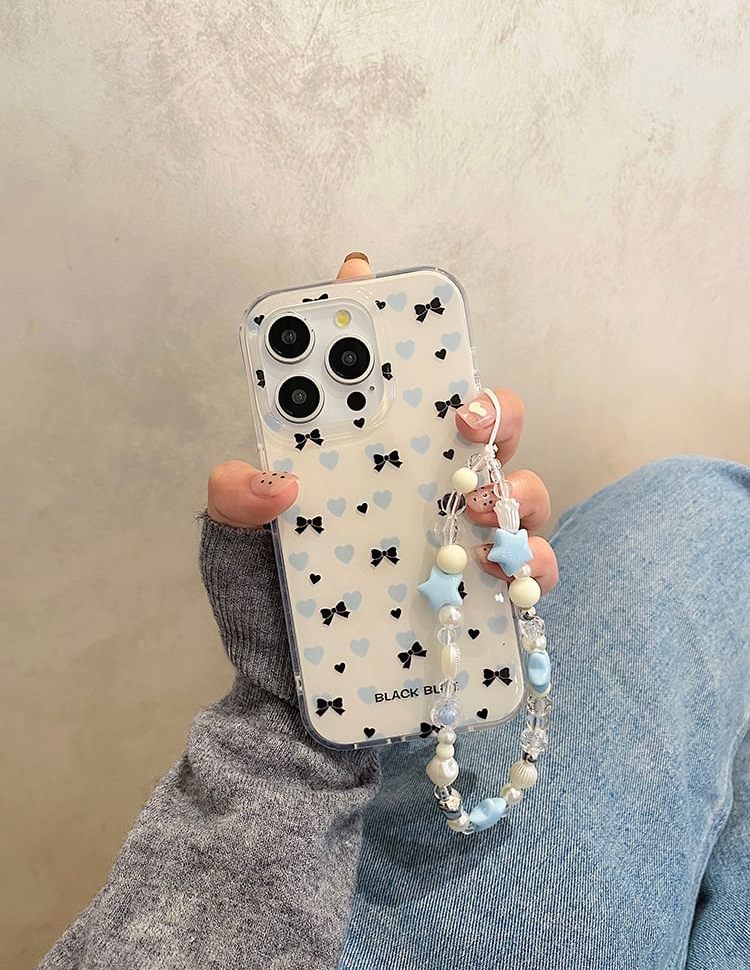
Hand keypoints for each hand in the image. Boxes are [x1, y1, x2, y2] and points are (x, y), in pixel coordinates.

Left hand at [207, 253, 557, 593]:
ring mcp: (455, 537)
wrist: (286, 692)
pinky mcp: (479, 594)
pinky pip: (529, 568)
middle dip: (483, 403)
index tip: (359, 277)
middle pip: (476, 419)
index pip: (376, 379)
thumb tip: (273, 478)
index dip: (372, 317)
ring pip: (515, 485)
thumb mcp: (234, 545)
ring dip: (511, 486)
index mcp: (362, 456)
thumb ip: (237, 503)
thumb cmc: (263, 604)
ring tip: (482, 507)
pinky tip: (506, 570)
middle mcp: (418, 485)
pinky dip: (533, 563)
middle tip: (461, 416)